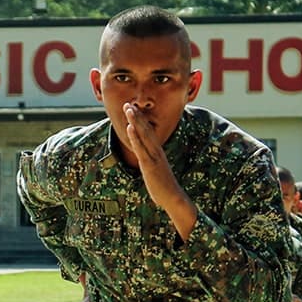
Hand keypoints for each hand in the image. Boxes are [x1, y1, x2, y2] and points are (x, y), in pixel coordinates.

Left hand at [123, 102, 196, 239]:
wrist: (173, 198)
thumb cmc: (164, 187)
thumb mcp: (156, 172)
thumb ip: (151, 164)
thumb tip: (146, 162)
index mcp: (157, 152)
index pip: (148, 133)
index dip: (140, 121)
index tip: (133, 110)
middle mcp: (156, 151)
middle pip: (146, 129)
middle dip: (137, 116)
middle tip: (128, 103)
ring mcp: (153, 157)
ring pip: (143, 135)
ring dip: (135, 121)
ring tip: (128, 108)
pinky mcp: (149, 165)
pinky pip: (141, 149)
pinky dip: (135, 138)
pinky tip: (130, 128)